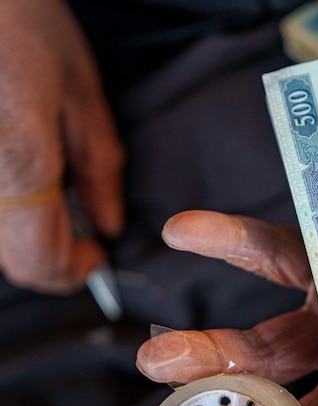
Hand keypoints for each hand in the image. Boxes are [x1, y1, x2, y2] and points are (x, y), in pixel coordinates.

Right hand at [0, 0, 123, 292]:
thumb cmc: (17, 15)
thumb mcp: (78, 88)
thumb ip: (99, 166)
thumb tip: (109, 226)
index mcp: (16, 165)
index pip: (38, 263)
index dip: (74, 271)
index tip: (97, 253)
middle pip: (7, 257)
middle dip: (48, 251)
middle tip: (76, 218)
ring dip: (21, 228)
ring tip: (46, 186)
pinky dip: (3, 202)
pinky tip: (16, 163)